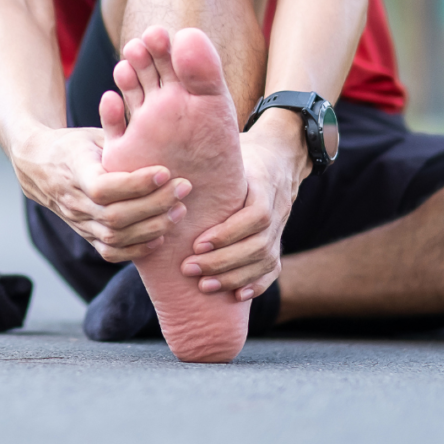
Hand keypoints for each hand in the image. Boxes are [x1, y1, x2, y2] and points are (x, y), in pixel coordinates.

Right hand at [12, 125, 191, 262]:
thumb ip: (114, 129)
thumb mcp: (91, 134)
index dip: (136, 184)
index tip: (165, 172)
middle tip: (184, 188)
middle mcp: (73, 201)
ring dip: (152, 227)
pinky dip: (137, 249)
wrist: (38, 167)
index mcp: (73, 171)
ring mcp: (78, 222)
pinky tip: (160, 236)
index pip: (104, 187)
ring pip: (115, 237)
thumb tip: (135, 103)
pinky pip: (110, 251)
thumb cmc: (73, 146)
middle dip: (154, 205)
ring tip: (179, 210)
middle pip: (115, 215)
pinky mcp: (85, 235)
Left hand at [178, 109, 309, 299]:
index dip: (228, 233)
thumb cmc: (241, 151)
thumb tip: (162, 160)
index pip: (255, 216)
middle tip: (189, 268)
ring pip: (266, 259)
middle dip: (223, 261)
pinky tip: (236, 296)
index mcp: (263, 184)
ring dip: (234, 276)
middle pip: (258, 244)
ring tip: (204, 285)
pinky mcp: (278, 240)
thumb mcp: (227, 147)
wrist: (281, 154)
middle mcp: (278, 208)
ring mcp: (280, 227)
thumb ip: (202, 155)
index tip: (198, 243)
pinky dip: (256, 284)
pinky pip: (274, 268)